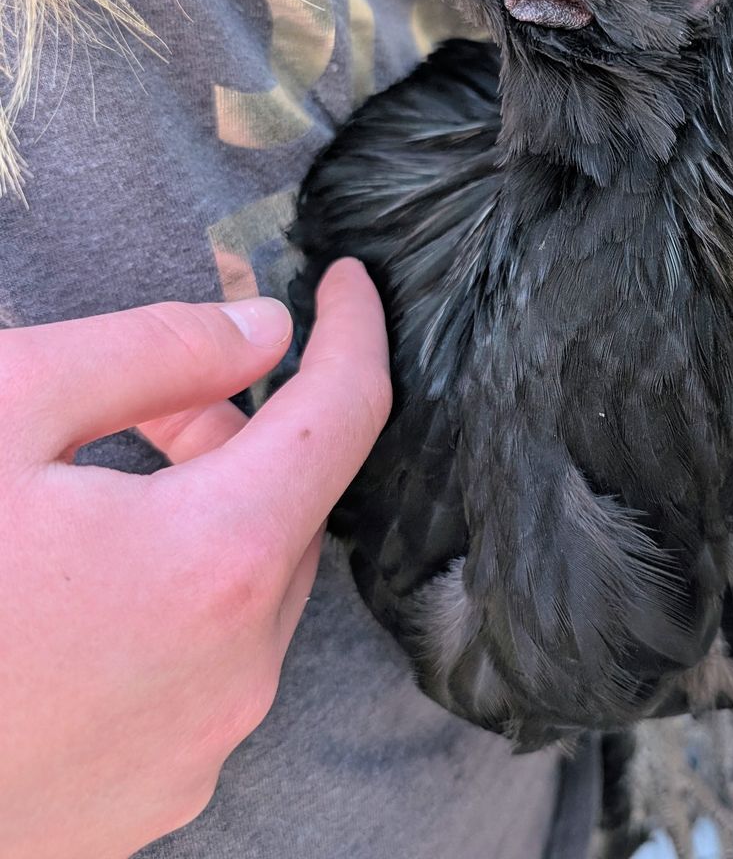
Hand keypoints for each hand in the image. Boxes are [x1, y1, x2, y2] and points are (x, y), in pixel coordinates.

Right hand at [0, 259, 390, 858]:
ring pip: (252, 587)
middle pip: (290, 502)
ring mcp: (201, 743)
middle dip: (241, 430)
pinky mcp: (156, 791)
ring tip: (105, 487)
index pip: (346, 411)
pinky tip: (89, 590)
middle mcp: (238, 667)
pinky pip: (210, 665)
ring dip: (210, 517)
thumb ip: (154, 352)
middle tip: (159, 396)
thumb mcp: (0, 409)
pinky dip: (182, 604)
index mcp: (217, 561)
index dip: (354, 329)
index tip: (351, 282)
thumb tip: (264, 327)